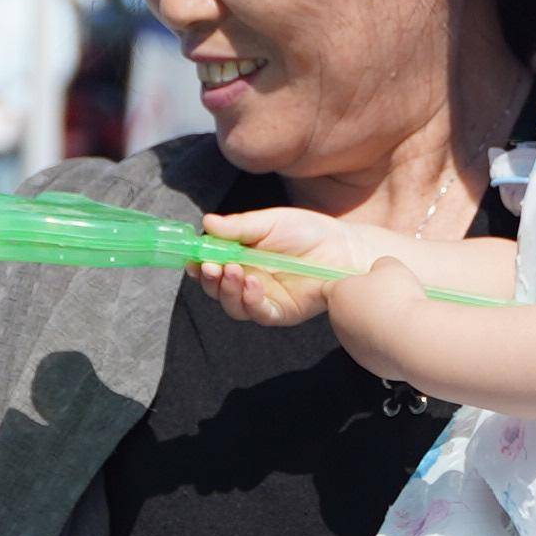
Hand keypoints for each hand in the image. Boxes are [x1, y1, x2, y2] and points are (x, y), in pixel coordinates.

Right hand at [188, 205, 342, 332]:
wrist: (343, 249)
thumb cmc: (308, 231)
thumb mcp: (270, 222)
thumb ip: (239, 226)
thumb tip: (206, 222)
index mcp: (240, 257)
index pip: (211, 266)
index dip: (197, 264)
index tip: (192, 258)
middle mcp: (247, 280)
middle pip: (216, 290)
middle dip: (209, 280)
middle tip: (211, 266)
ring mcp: (263, 299)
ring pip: (232, 306)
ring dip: (227, 290)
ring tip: (233, 270)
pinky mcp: (281, 313)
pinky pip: (258, 313)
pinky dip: (250, 300)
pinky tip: (253, 283)